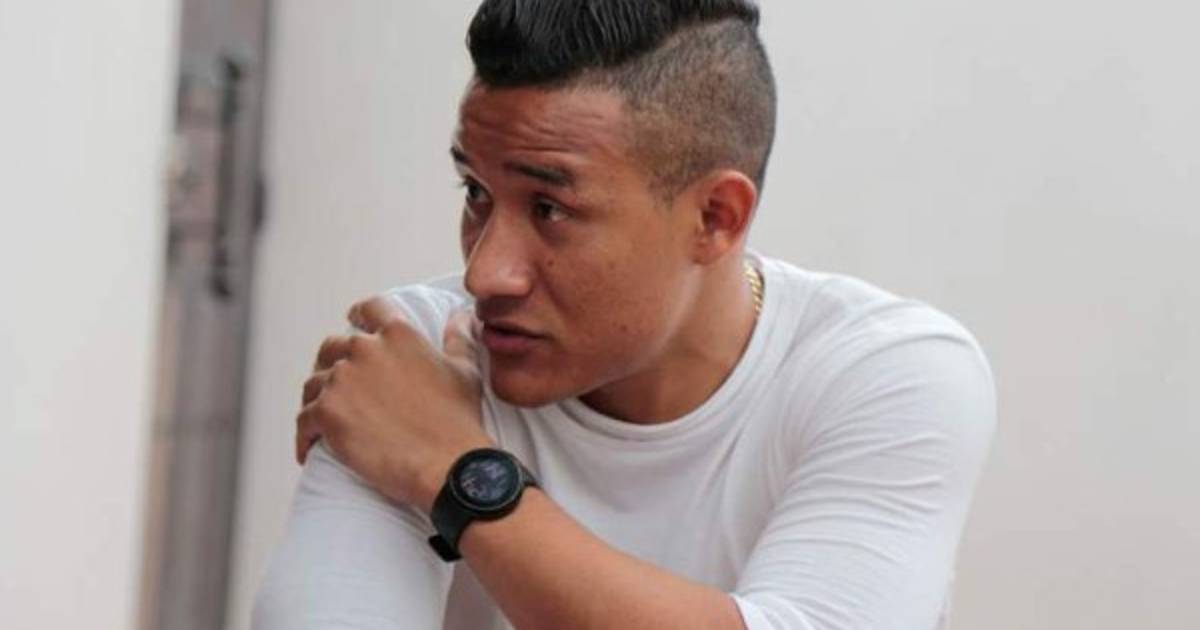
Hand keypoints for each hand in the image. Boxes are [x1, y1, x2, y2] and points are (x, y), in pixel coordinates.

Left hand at [296, 295, 492, 511]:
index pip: (369, 309)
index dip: (358, 315)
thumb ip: (458, 339)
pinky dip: (306, 435)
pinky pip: (304, 420)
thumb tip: (462, 317)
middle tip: (341, 386)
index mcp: (398, 335)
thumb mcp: (465, 371)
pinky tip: (311, 449)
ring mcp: (342, 380)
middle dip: (333, 363)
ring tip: (325, 421)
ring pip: (314, 384)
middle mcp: (365, 349)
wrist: (446, 465)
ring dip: (318, 399)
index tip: (352, 321)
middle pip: (333, 347)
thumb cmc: (457, 420)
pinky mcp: (326, 413)